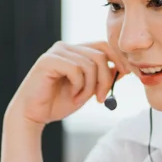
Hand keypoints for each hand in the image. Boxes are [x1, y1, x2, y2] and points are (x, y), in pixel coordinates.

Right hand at [6, 40, 129, 125]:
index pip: (104, 46)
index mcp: (76, 51)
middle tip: (102, 98)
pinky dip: (79, 86)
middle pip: (101, 54)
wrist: (33, 114)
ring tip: (80, 99)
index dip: (119, 59)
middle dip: (106, 78)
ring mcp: (56, 52)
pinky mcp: (48, 60)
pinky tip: (72, 96)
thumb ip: (102, 78)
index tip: (128, 74)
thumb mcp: (88, 90)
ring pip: (90, 64)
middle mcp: (66, 47)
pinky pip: (76, 70)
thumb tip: (121, 69)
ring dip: (91, 87)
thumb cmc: (59, 102)